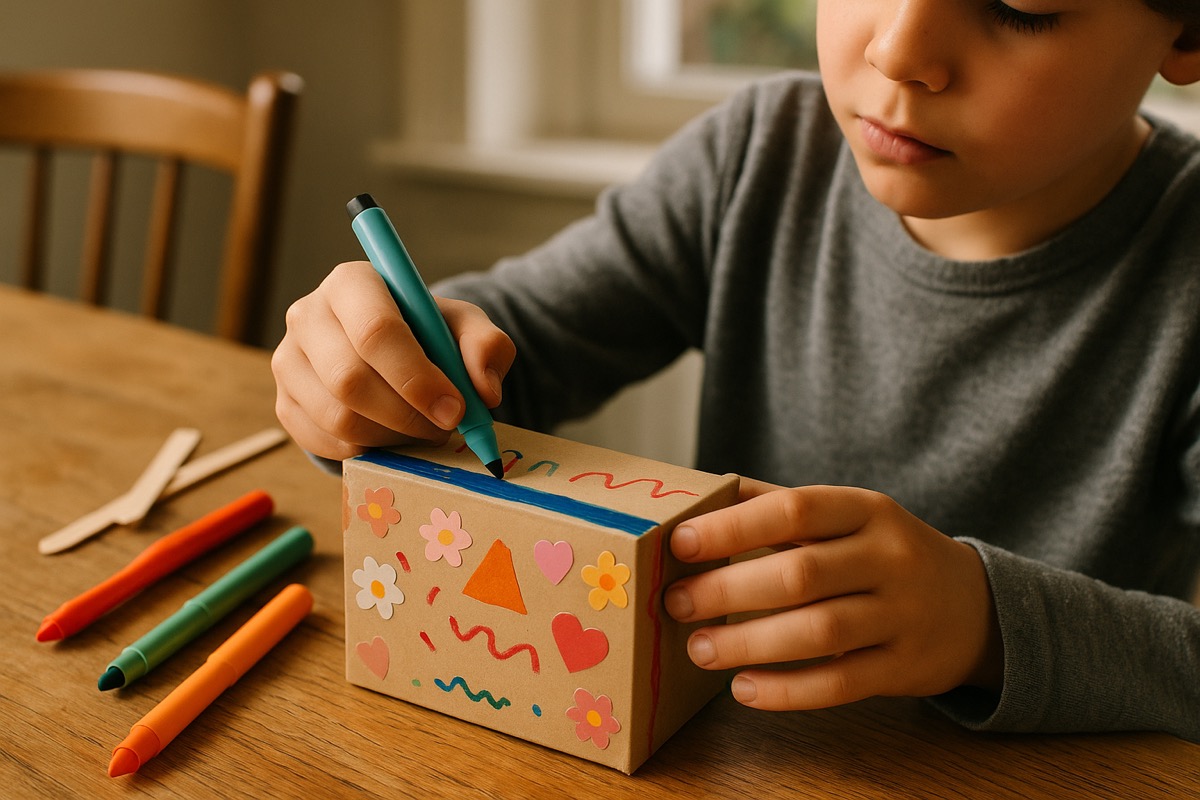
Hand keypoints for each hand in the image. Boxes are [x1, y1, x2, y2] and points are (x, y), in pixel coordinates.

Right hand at [271, 261, 514, 459]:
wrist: (388, 352)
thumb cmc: (428, 333)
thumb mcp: (465, 327)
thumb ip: (487, 347)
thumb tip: (484, 392)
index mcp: (352, 282)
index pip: (376, 331)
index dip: (418, 378)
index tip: (455, 409)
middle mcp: (308, 315)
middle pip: (350, 380)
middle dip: (407, 415)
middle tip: (445, 427)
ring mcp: (288, 361)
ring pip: (338, 418)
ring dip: (392, 435)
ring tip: (423, 429)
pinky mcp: (284, 403)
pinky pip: (327, 442)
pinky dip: (370, 449)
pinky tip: (394, 434)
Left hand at [664, 479, 1002, 710]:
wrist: (975, 607)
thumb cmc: (883, 554)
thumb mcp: (848, 517)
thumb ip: (779, 506)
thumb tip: (698, 498)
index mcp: (866, 509)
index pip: (795, 510)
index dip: (733, 527)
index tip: (680, 542)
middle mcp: (890, 557)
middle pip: (800, 575)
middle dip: (728, 590)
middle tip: (676, 603)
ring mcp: (902, 615)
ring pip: (819, 633)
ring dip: (749, 643)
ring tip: (700, 650)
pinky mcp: (905, 669)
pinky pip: (840, 685)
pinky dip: (787, 691)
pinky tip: (744, 689)